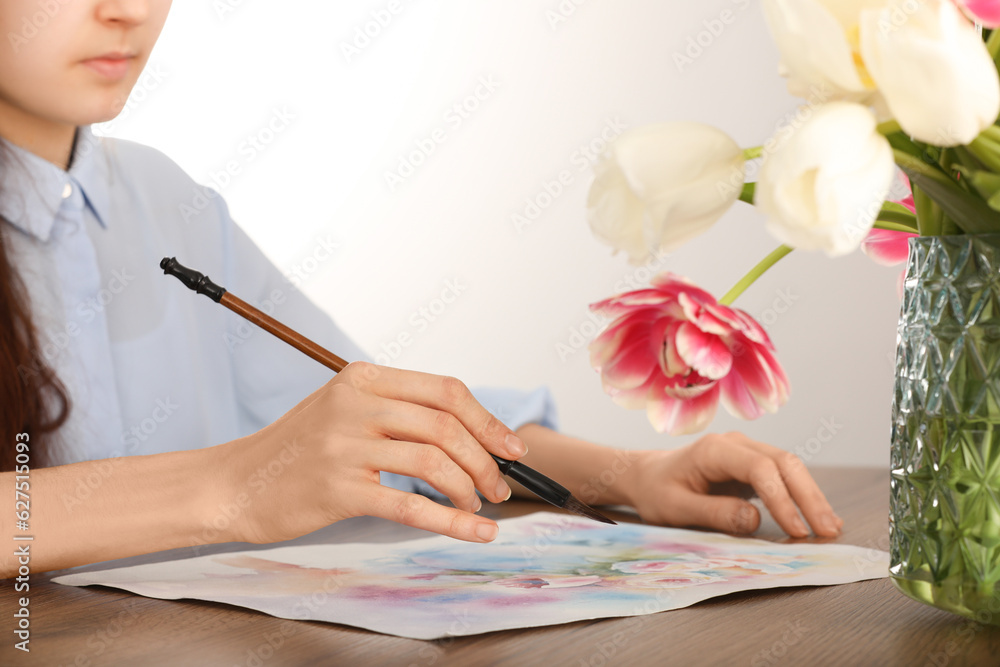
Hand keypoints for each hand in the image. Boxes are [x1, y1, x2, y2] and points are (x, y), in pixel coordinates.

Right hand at [213, 362, 526, 545]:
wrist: (234, 484)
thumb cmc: (298, 450)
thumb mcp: (343, 409)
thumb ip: (397, 409)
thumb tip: (472, 431)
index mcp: (362, 377)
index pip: (445, 390)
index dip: (487, 420)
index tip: (512, 448)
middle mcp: (354, 404)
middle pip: (446, 426)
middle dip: (485, 459)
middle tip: (499, 487)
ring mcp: (343, 446)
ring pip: (434, 463)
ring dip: (469, 489)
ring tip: (477, 507)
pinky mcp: (336, 490)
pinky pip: (410, 507)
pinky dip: (451, 522)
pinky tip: (474, 531)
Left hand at [622, 432, 842, 537]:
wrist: (647, 476)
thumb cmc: (657, 491)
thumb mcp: (676, 508)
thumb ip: (714, 513)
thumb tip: (754, 520)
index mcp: (715, 450)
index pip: (760, 469)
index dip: (782, 499)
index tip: (797, 531)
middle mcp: (736, 444)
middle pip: (784, 462)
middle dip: (809, 497)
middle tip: (828, 531)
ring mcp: (747, 451)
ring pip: (790, 467)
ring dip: (811, 496)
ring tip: (831, 527)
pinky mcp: (753, 465)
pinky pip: (784, 476)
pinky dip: (803, 495)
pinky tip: (819, 516)